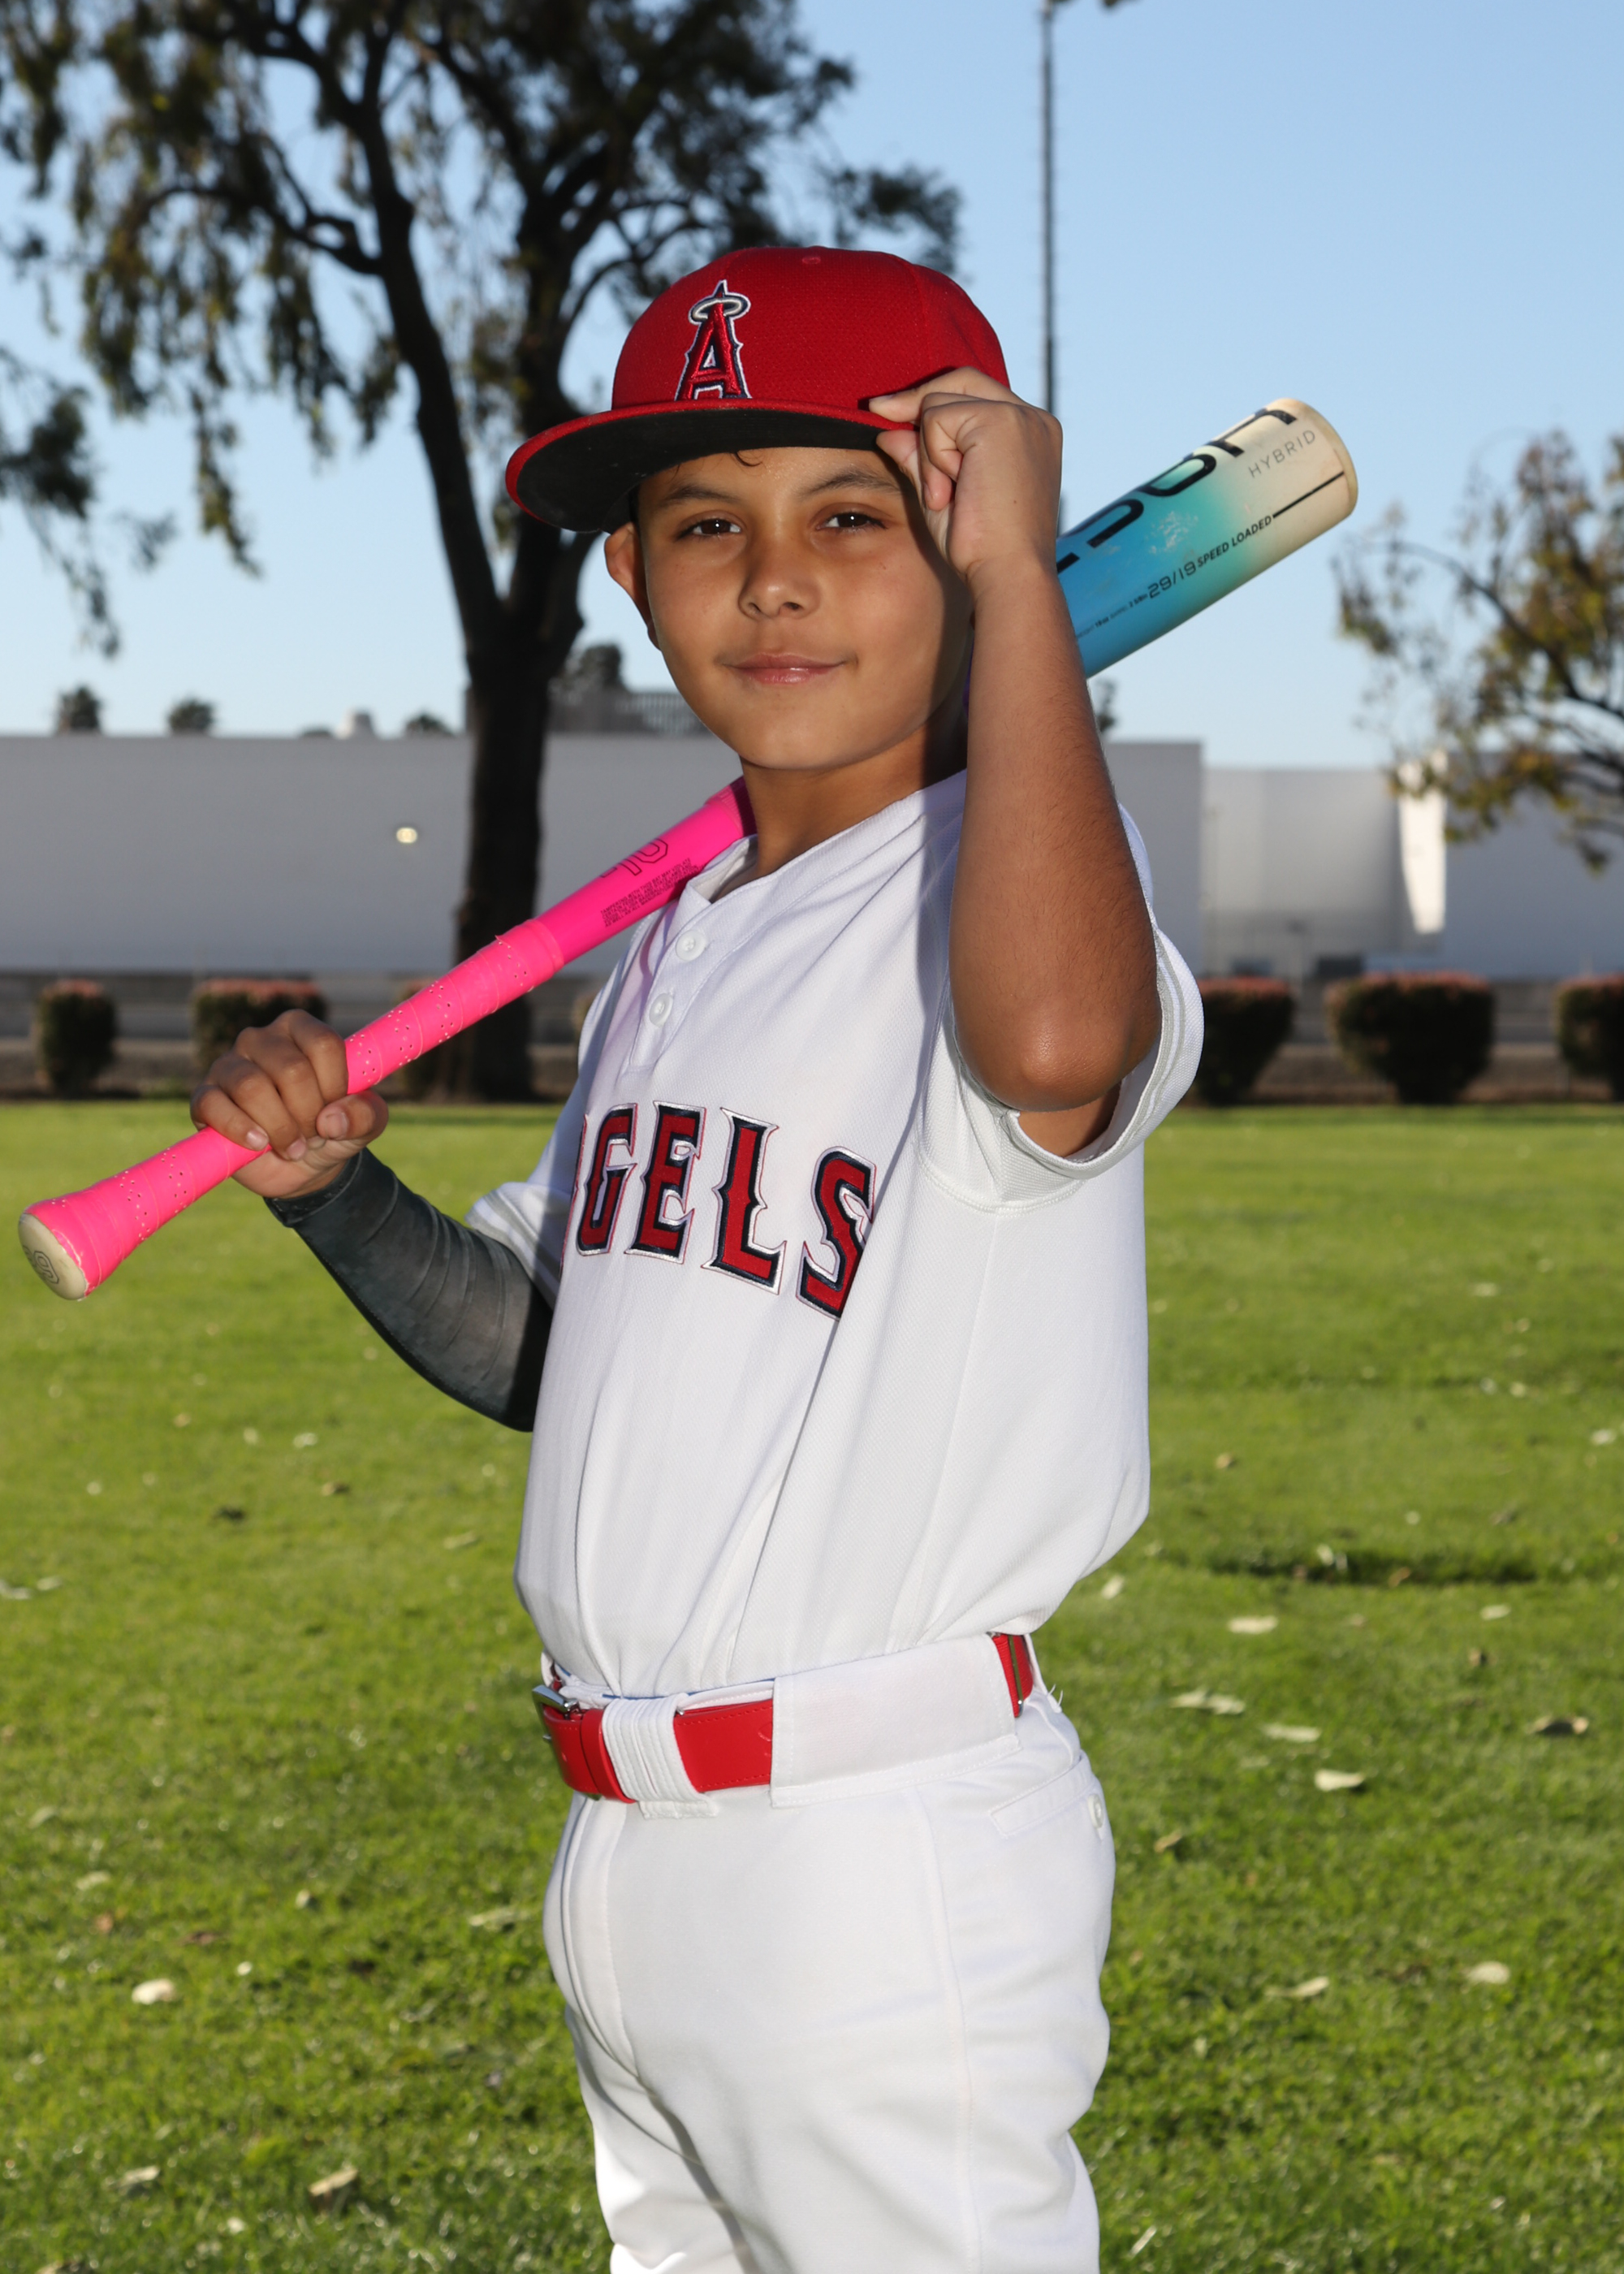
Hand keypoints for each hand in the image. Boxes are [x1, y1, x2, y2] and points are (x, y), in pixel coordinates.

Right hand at [190, 1010, 388, 1199]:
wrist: (301, 1165)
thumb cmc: (332, 1130)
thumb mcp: (364, 1125)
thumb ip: (366, 1114)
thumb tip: (332, 1119)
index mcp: (301, 1030)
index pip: (323, 1044)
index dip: (335, 1086)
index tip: (334, 1110)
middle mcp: (262, 1039)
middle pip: (291, 1069)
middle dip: (308, 1114)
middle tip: (312, 1135)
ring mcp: (229, 1065)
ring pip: (252, 1086)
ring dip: (279, 1127)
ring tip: (291, 1146)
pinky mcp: (205, 1096)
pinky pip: (213, 1105)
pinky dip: (239, 1130)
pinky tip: (258, 1145)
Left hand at [868, 368, 1061, 594]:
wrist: (1007, 574)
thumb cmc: (982, 548)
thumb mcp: (944, 495)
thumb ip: (922, 459)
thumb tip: (889, 431)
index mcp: (1031, 435)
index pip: (976, 395)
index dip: (931, 400)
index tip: (887, 410)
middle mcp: (1032, 418)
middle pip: (960, 380)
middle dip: (915, 400)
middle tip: (876, 410)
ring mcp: (1019, 416)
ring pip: (941, 403)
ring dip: (929, 453)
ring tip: (948, 496)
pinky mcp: (1000, 422)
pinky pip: (937, 419)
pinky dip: (932, 458)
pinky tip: (950, 492)